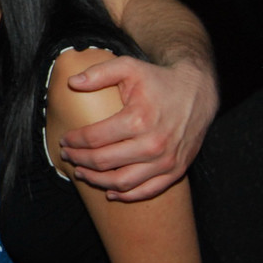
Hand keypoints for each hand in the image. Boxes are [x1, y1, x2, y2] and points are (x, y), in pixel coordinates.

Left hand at [60, 56, 217, 200]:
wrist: (198, 92)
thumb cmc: (159, 80)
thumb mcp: (129, 67)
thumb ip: (99, 73)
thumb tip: (72, 83)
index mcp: (138, 119)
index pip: (94, 138)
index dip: (74, 141)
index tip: (64, 140)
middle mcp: (153, 144)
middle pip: (103, 161)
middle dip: (79, 160)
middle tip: (68, 155)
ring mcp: (166, 160)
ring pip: (122, 181)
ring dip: (96, 180)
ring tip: (81, 172)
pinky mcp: (176, 170)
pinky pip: (147, 191)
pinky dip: (126, 195)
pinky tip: (110, 192)